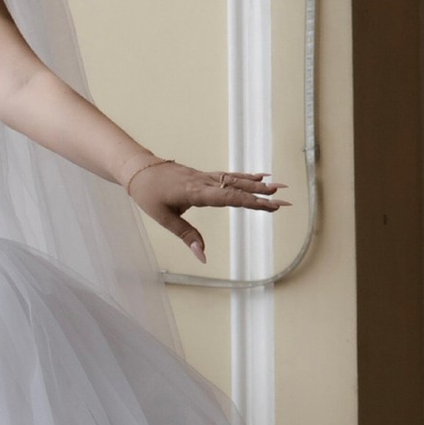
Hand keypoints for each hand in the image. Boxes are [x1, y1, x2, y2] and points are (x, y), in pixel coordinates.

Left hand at [125, 157, 286, 260]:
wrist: (138, 169)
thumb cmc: (148, 194)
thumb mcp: (163, 218)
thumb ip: (186, 235)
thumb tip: (202, 255)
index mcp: (196, 192)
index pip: (230, 198)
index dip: (253, 203)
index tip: (272, 206)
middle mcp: (204, 182)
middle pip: (238, 188)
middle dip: (263, 194)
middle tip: (285, 198)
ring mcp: (205, 177)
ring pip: (236, 180)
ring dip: (258, 184)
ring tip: (279, 186)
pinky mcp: (204, 176)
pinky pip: (229, 176)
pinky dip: (246, 177)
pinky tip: (259, 177)